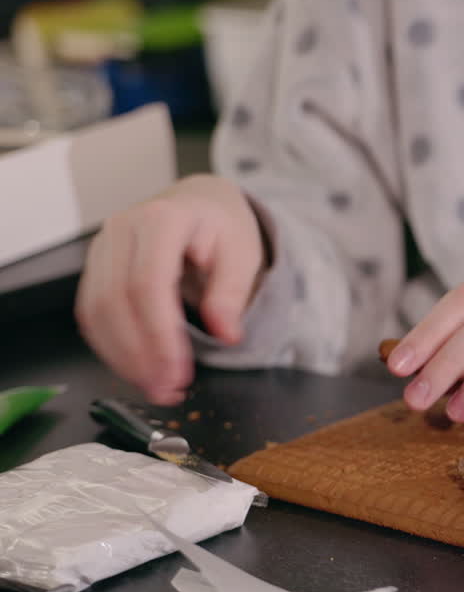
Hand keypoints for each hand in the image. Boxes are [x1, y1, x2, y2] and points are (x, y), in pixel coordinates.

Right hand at [75, 174, 267, 404]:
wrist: (200, 202)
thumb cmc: (221, 225)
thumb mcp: (243, 253)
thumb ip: (232, 292)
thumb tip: (225, 334)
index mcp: (162, 219)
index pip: (149, 284)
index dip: (159, 335)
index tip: (178, 371)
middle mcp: (122, 230)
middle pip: (115, 301)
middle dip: (139, 354)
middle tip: (166, 389)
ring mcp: (102, 248)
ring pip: (95, 311)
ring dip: (121, 357)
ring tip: (155, 386)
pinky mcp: (95, 267)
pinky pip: (91, 313)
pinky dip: (111, 346)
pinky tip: (136, 368)